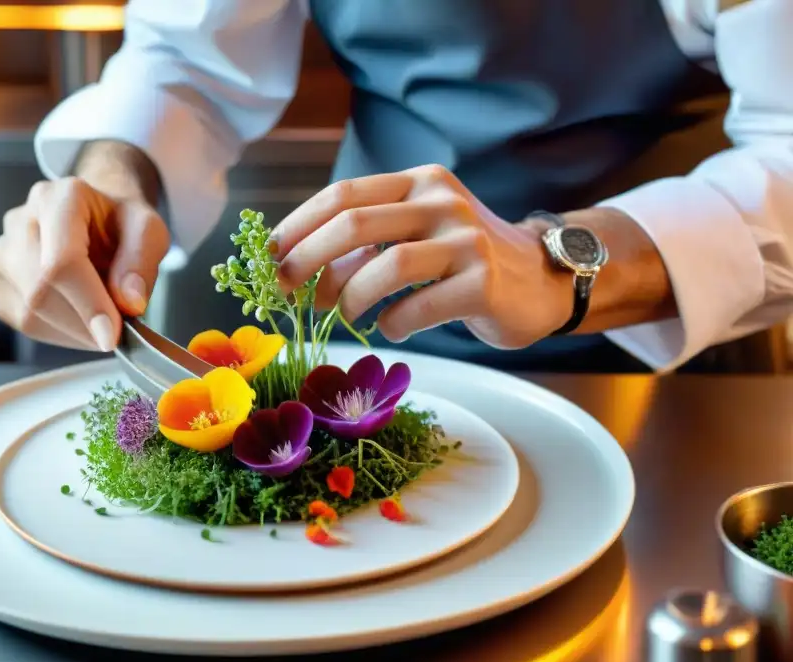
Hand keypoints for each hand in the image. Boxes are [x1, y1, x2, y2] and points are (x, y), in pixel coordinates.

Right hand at [0, 158, 168, 351]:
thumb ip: (142, 261)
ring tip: (101, 317)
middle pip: (40, 292)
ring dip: (74, 331)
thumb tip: (129, 302)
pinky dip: (59, 333)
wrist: (95, 219)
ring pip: (29, 313)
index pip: (61, 262)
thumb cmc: (119, 223)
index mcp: (58, 199)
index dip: (87, 304)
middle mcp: (20, 222)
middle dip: (84, 324)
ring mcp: (2, 253)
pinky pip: (24, 323)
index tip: (112, 336)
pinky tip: (80, 320)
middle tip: (118, 330)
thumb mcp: (148, 231)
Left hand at [269, 164, 574, 348]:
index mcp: (417, 183)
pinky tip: (390, 328)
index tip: (267, 258)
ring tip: (343, 316)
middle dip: (307, 261)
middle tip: (286, 293)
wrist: (542, 281)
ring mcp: (466, 241)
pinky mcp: (483, 282)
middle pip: (354, 224)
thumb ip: (365, 246)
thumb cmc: (464, 262)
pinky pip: (417, 306)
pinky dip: (391, 323)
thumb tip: (296, 272)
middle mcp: (441, 202)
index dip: (297, 226)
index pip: (342, 195)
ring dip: (349, 297)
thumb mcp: (415, 237)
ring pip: (386, 264)